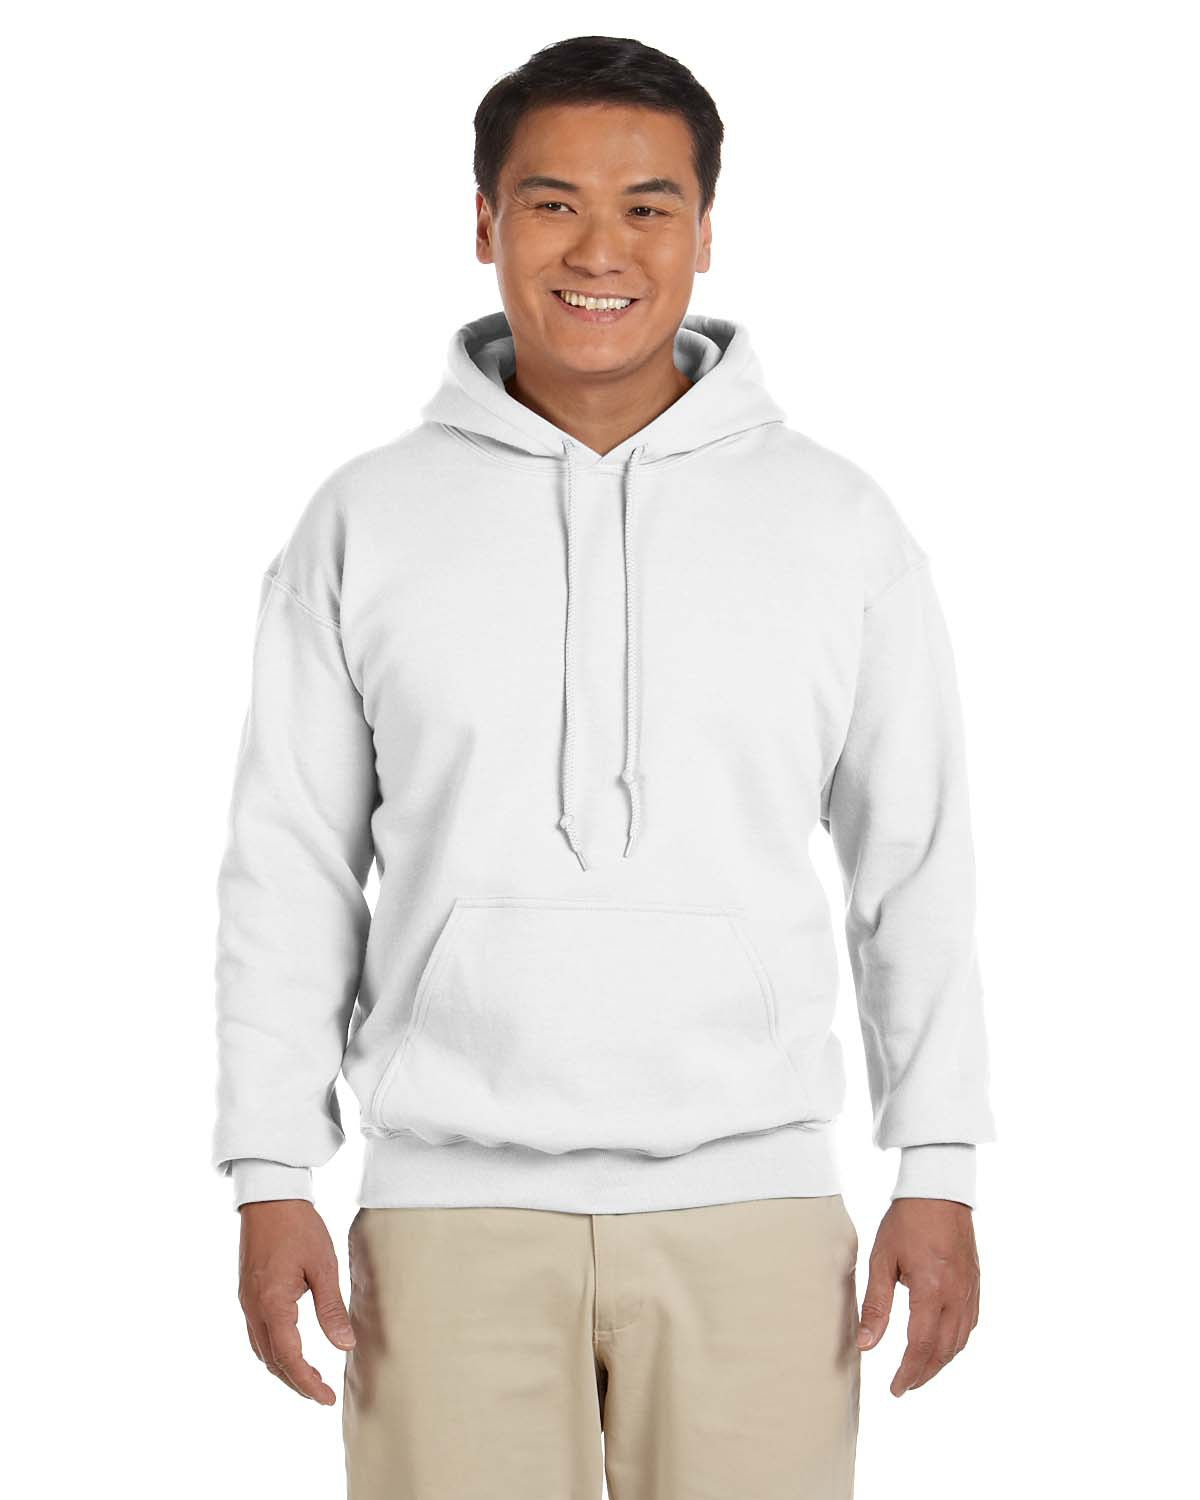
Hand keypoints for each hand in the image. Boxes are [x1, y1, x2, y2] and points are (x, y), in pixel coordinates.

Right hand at [237, 1199, 355, 1404]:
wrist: (270, 1196)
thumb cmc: (299, 1226)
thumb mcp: (323, 1266)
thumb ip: (331, 1308)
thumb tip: (345, 1345)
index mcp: (272, 1303)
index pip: (289, 1358)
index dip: (307, 1382)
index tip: (325, 1398)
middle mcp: (253, 1308)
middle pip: (271, 1361)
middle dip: (295, 1382)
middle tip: (321, 1394)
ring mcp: (246, 1302)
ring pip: (261, 1350)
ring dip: (283, 1368)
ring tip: (309, 1377)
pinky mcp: (247, 1293)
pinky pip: (258, 1334)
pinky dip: (274, 1350)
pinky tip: (291, 1350)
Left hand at [855, 1197, 979, 1395]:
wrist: (938, 1190)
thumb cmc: (906, 1221)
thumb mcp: (882, 1259)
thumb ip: (876, 1305)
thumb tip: (866, 1344)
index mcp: (931, 1290)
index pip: (922, 1346)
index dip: (909, 1372)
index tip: (895, 1389)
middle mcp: (956, 1296)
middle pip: (944, 1350)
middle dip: (924, 1373)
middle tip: (905, 1386)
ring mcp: (970, 1290)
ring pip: (960, 1341)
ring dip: (941, 1361)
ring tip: (920, 1371)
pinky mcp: (975, 1283)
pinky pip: (970, 1324)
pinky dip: (956, 1342)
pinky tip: (943, 1344)